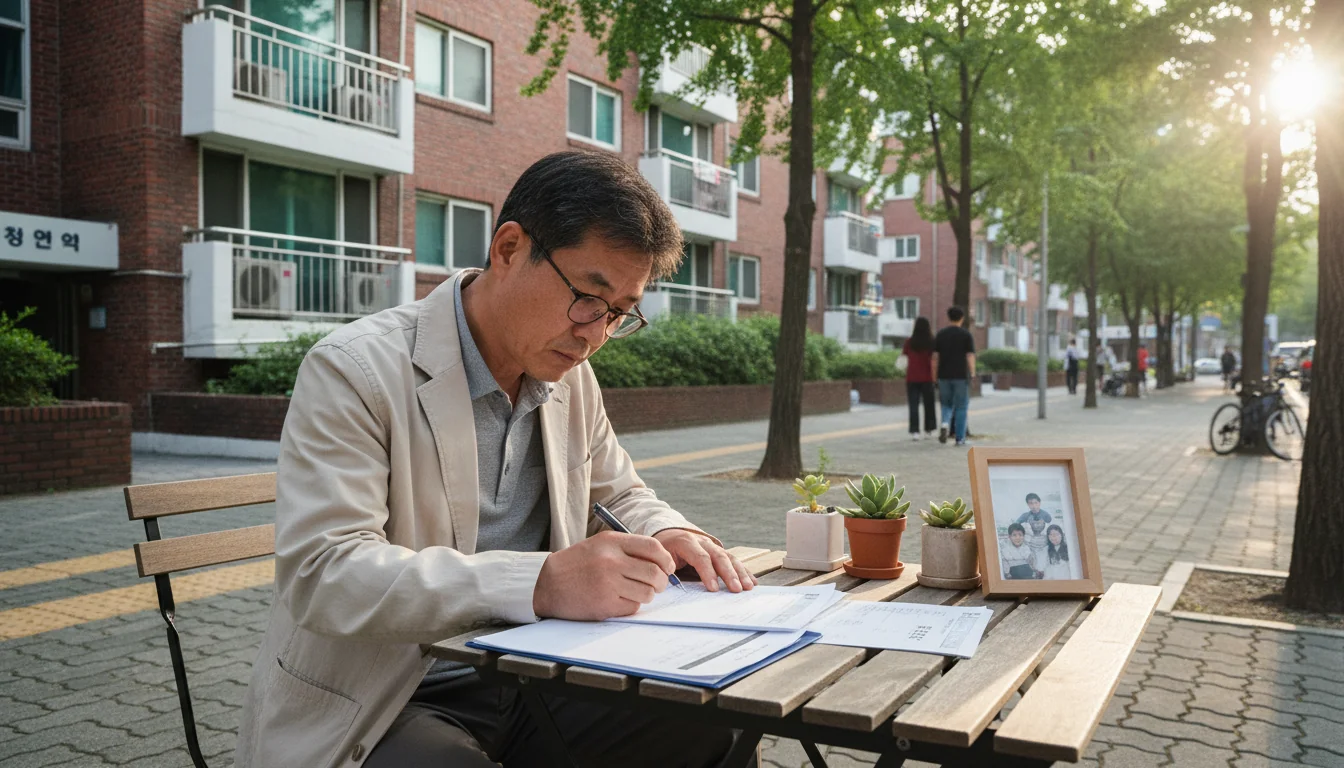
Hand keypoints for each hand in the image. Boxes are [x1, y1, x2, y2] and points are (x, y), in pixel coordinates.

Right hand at [532, 531, 676, 620]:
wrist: (547, 583)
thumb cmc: (576, 563)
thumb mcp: (600, 544)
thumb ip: (628, 548)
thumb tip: (661, 561)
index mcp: (612, 542)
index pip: (653, 548)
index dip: (666, 559)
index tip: (668, 567)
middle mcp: (611, 561)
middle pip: (655, 573)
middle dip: (662, 582)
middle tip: (658, 584)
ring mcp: (608, 584)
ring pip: (647, 593)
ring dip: (647, 595)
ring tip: (636, 592)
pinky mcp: (605, 604)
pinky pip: (633, 607)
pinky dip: (632, 605)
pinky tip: (620, 599)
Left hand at [653, 529, 757, 592]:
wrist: (667, 533)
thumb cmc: (662, 550)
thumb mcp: (658, 557)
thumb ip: (664, 569)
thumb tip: (670, 585)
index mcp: (684, 542)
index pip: (699, 557)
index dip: (707, 573)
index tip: (713, 589)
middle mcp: (702, 542)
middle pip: (718, 557)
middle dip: (729, 574)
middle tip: (736, 589)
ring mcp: (712, 546)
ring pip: (729, 558)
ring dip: (740, 573)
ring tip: (748, 587)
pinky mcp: (718, 552)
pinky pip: (733, 560)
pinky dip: (743, 571)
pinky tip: (752, 581)